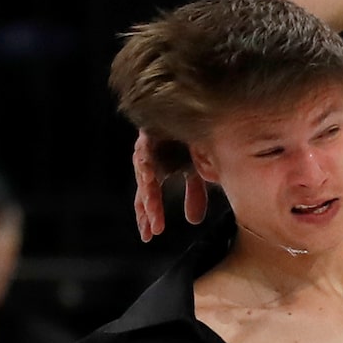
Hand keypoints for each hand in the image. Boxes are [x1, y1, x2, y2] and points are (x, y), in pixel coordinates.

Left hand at [131, 128, 207, 242]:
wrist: (198, 106)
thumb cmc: (196, 135)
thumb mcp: (198, 169)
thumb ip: (194, 194)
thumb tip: (193, 222)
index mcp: (158, 169)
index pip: (148, 198)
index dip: (148, 217)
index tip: (149, 236)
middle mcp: (150, 159)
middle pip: (144, 189)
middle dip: (149, 210)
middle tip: (154, 229)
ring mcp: (148, 144)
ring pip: (144, 173)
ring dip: (149, 193)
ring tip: (152, 211)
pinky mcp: (150, 130)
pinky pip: (145, 149)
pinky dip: (146, 162)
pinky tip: (148, 175)